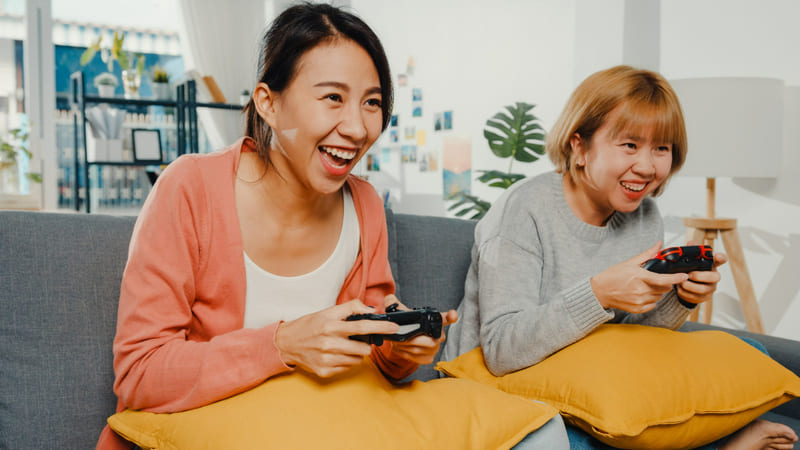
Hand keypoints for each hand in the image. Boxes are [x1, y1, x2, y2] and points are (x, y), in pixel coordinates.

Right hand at [274, 299, 399, 377]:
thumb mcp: (328, 311)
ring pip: (357, 359)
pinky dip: (346, 361)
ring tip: (343, 346)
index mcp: (330, 325)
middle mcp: (328, 343)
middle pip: (363, 348)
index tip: (394, 327)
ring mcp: (326, 359)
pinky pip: (348, 368)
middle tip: (357, 339)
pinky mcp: (325, 371)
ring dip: (356, 353)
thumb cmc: (310, 325)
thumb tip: (371, 311)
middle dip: (366, 344)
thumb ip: (351, 307)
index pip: (362, 326)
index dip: (381, 326)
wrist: (287, 342)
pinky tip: (336, 354)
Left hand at [383, 295, 457, 364]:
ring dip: (406, 347)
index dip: (451, 317)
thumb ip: (394, 304)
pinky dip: (406, 354)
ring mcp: (435, 348)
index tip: (453, 315)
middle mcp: (439, 335)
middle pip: (431, 341)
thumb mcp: (401, 313)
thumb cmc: (407, 324)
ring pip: (421, 350)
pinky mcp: (428, 358)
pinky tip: (400, 348)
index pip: (446, 318)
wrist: (406, 339)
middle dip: (413, 340)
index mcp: (435, 321)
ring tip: (397, 341)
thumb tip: (389, 299)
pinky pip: (418, 358)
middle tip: (400, 337)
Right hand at [591, 241, 688, 313]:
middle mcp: (641, 290)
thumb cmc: (613, 276)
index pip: (663, 279)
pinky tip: (640, 294)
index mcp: (640, 277)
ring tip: (644, 286)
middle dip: (664, 283)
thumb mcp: (629, 262)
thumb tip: (659, 245)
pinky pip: (653, 304)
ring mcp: (639, 301)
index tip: (684, 276)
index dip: (676, 278)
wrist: (600, 291)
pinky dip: (650, 299)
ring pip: (659, 296)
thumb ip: (647, 254)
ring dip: (656, 291)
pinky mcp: (638, 309)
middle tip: (653, 279)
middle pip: (664, 288)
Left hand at [675, 242, 727, 304]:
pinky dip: (685, 293)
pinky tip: (679, 288)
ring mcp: (710, 288)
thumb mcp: (692, 262)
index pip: (721, 260)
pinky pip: (695, 297)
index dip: (721, 258)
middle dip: (700, 276)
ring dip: (689, 286)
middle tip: (689, 274)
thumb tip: (690, 242)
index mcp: (712, 265)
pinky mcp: (704, 298)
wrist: (690, 288)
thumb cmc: (693, 271)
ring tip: (680, 282)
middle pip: (714, 277)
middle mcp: (714, 277)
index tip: (717, 256)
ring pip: (703, 289)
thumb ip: (691, 252)